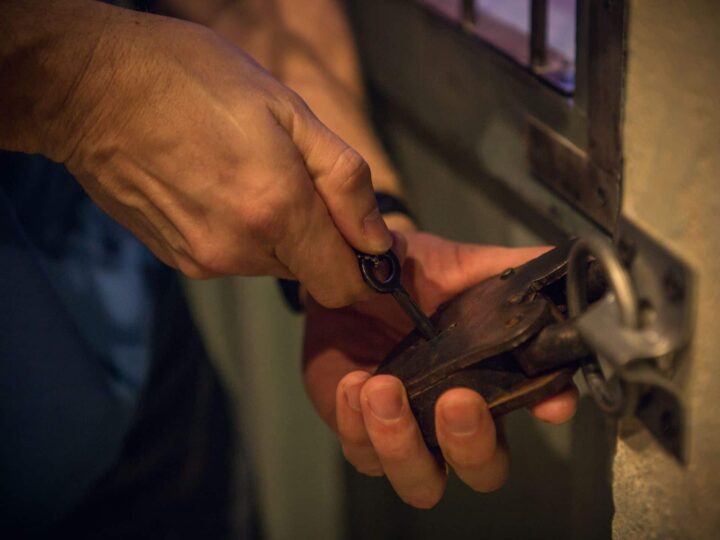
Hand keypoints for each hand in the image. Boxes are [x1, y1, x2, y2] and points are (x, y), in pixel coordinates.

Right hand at [51, 6, 389, 306]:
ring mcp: (204, 259)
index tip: (365, 238)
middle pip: (310, 272)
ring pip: (273, 263)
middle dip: (320, 235)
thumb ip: (343, 181)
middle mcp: (240, 249)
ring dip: (279, 228)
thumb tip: (378, 241)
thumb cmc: (192, 81)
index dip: (367, 269)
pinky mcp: (179, 259)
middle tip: (295, 174)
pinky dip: (243, 230)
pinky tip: (218, 185)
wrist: (92, 89)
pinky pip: (235, 256)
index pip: (345, 285)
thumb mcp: (288, 110)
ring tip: (248, 170)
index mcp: (276, 211)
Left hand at [303, 232, 578, 507]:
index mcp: (486, 375)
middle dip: (473, 444)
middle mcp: (450, 413)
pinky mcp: (359, 431)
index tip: (548, 401)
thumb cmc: (403, 276)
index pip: (535, 405)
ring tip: (382, 387)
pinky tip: (353, 384)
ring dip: (403, 441)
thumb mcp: (453, 263)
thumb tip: (562, 262)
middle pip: (484, 469)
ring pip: (421, 483)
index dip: (549, 406)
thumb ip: (504, 267)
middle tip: (454, 399)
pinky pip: (362, 453)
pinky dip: (355, 423)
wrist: (342, 276)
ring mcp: (405, 429)